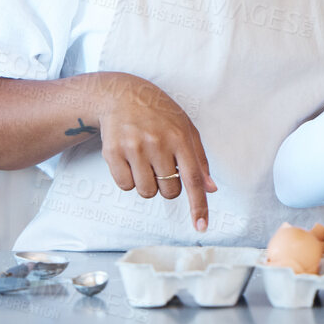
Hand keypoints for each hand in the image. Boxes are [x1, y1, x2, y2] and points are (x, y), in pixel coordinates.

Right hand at [91, 73, 218, 232]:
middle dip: (167, 185)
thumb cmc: (160, 115)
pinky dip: (129, 179)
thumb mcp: (186, 129)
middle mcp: (158, 143)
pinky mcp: (113, 153)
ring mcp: (134, 148)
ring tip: (145, 160)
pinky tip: (130, 159)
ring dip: (148, 184)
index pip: (193, 178)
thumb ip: (200, 160)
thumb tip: (211, 189)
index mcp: (181, 137)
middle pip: (169, 191)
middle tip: (162, 164)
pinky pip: (125, 186)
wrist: (123, 96)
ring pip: (146, 192)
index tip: (201, 227)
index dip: (198, 205)